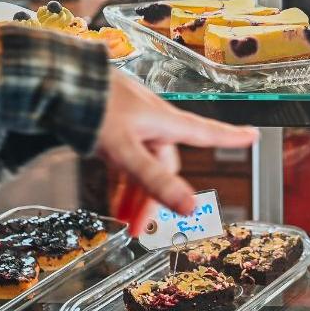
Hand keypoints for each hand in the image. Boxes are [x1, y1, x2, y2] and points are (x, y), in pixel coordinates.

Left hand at [95, 70, 257, 213]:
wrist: (57, 82)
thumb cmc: (95, 108)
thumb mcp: (127, 150)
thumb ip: (155, 180)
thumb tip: (189, 207)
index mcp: (165, 123)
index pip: (207, 133)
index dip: (230, 137)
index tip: (252, 136)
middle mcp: (153, 123)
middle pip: (165, 165)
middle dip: (155, 199)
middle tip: (142, 229)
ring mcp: (132, 125)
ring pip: (142, 165)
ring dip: (135, 195)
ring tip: (123, 223)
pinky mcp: (112, 128)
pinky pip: (125, 160)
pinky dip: (121, 181)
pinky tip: (113, 199)